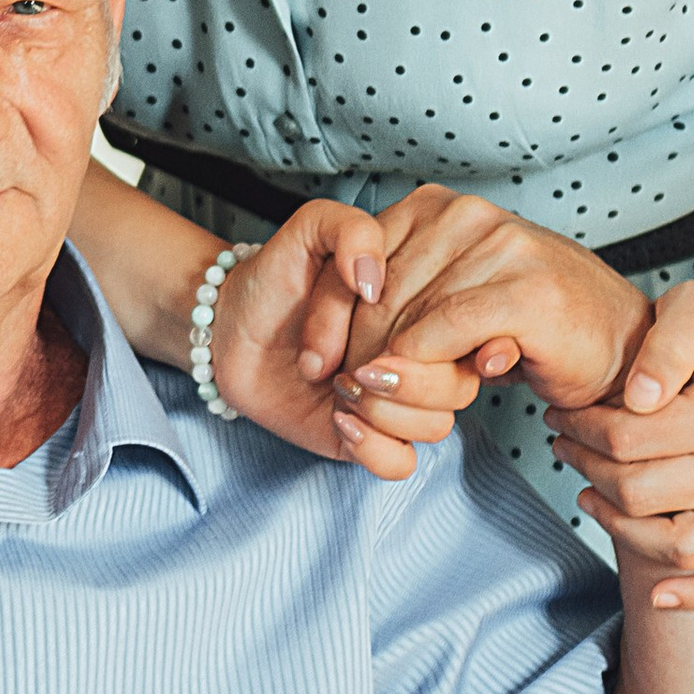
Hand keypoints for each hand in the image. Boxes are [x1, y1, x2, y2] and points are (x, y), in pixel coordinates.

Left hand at [209, 198, 480, 478]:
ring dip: (385, 410)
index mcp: (421, 308)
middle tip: (354, 362)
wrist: (229, 326)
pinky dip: (374, 447)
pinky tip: (339, 418)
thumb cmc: (275, 279)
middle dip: (405, 377)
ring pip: (437, 426)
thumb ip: (349, 230)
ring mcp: (395, 399)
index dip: (440, 335)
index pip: (465, 330)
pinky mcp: (369, 437)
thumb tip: (375, 280)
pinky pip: (402, 462)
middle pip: (460, 386)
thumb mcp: (310, 232)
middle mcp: (416, 355)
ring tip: (340, 385)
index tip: (400, 330)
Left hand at [332, 188, 651, 414]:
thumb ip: (397, 295)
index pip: (351, 263)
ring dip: (392, 369)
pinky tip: (437, 385)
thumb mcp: (447, 294)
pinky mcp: (527, 291)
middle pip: (374, 295)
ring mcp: (501, 246)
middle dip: (356, 353)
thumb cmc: (527, 323)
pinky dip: (427, 364)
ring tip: (393, 398)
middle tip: (356, 395)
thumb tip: (342, 330)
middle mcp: (465, 215)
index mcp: (435, 205)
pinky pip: (446, 331)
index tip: (318, 366)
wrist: (617, 339)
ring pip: (407, 317)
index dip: (325, 320)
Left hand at [540, 249, 693, 611]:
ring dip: (617, 524)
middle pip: (639, 492)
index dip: (580, 426)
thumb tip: (636, 399)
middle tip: (563, 442)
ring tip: (587, 490)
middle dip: (585, 466)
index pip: (628, 439)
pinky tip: (661, 596)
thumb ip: (664, 346)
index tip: (560, 411)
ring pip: (676, 543)